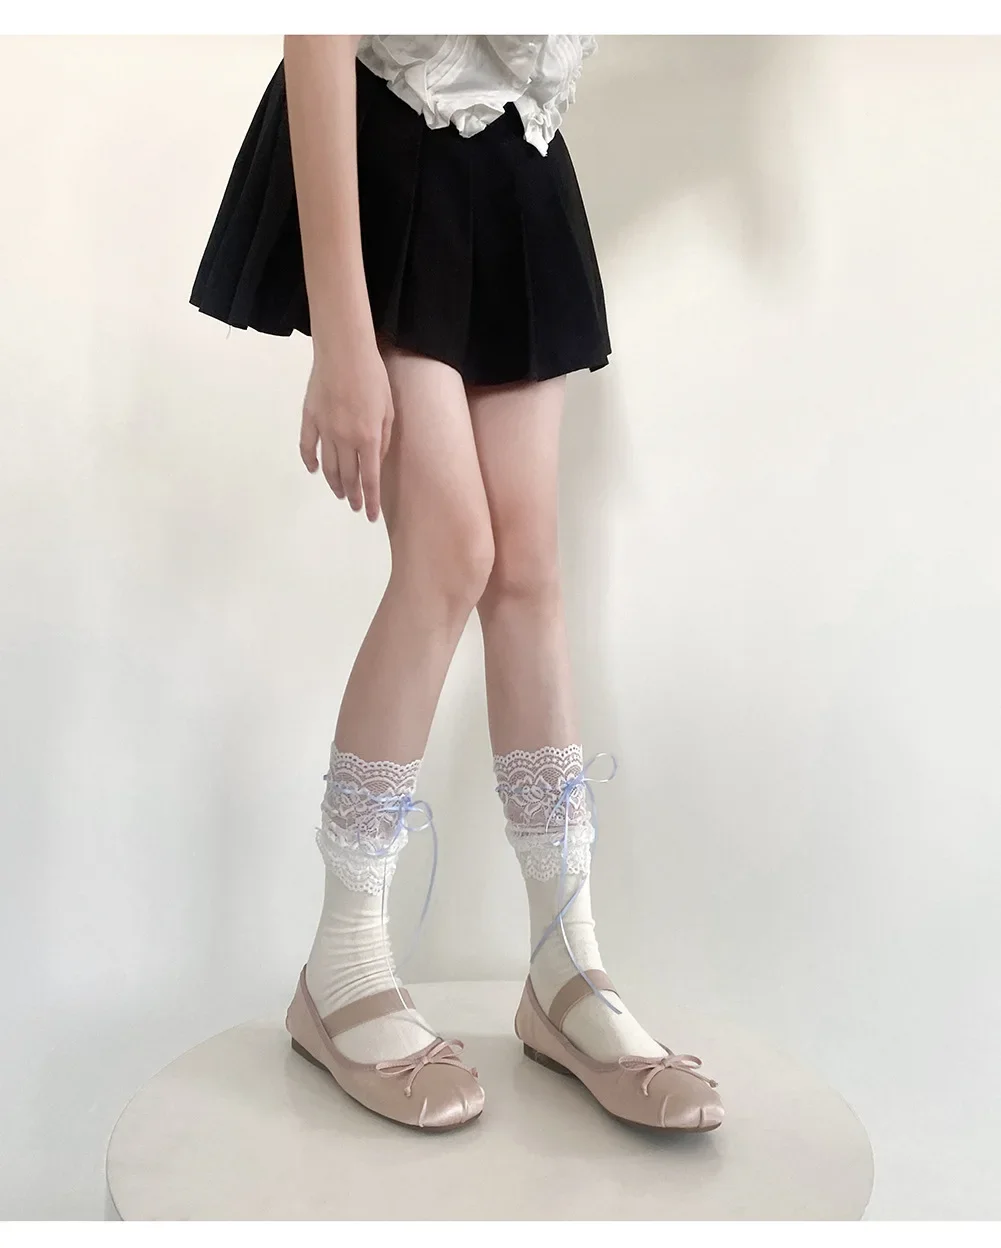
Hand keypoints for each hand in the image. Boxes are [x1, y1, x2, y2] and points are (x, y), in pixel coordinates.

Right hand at [298, 340, 393, 520]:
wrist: (344, 352)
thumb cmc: (373, 377)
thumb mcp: (389, 409)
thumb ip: (383, 439)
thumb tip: (375, 460)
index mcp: (368, 439)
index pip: (369, 480)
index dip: (369, 501)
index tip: (369, 516)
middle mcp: (345, 440)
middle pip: (347, 477)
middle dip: (352, 496)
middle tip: (354, 506)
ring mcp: (324, 430)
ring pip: (327, 467)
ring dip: (333, 483)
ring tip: (339, 493)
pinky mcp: (309, 418)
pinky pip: (307, 447)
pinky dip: (309, 461)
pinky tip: (313, 470)